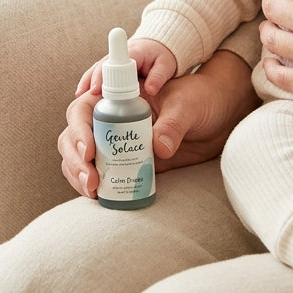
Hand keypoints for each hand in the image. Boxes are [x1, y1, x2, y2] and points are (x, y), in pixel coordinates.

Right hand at [57, 50, 256, 197]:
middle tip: (91, 179)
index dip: (79, 128)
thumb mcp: (187, 106)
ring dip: (77, 174)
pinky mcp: (124, 162)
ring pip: (79, 156)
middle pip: (74, 135)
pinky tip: (97, 197)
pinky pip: (96, 173)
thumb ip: (173, 124)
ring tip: (92, 190)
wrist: (218, 118)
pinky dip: (89, 185)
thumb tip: (159, 148)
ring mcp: (114, 142)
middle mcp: (110, 118)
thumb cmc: (200, 100)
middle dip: (75, 158)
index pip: (84, 108)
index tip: (90, 150)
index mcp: (118, 96)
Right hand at [74, 38, 178, 97]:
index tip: (96, 90)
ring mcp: (111, 61)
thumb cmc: (161, 56)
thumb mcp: (166, 64)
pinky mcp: (109, 68)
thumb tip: (150, 90)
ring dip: (86, 83)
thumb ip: (159, 75)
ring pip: (94, 70)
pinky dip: (88, 83)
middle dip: (90, 82)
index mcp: (131, 52)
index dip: (102, 77)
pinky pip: (96, 74)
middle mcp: (118, 57)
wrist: (157, 46)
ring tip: (79, 98)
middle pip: (99, 68)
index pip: (113, 64)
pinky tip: (81, 96)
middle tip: (84, 98)